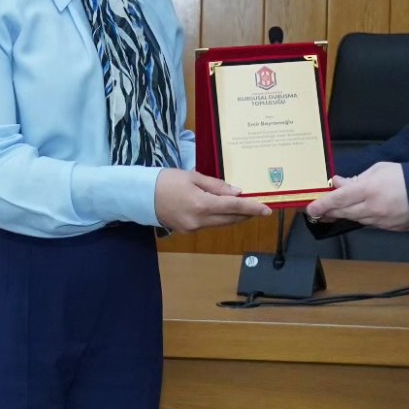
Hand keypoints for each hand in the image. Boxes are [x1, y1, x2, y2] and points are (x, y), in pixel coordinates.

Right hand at [154, 170, 271, 232]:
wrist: (141, 195)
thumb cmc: (167, 180)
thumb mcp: (193, 177)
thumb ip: (217, 186)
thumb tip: (237, 193)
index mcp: (201, 204)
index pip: (233, 208)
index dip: (252, 208)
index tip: (267, 210)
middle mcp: (199, 220)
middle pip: (230, 220)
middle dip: (246, 214)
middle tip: (260, 207)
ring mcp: (193, 228)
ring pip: (221, 224)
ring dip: (234, 217)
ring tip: (246, 208)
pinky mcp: (187, 231)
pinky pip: (210, 225)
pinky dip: (220, 218)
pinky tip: (225, 211)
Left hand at [304, 161, 408, 231]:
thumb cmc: (404, 177)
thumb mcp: (379, 170)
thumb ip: (356, 178)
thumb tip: (338, 182)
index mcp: (369, 189)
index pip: (339, 198)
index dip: (323, 204)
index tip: (310, 208)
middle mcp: (372, 208)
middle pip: (343, 212)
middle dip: (327, 212)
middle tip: (315, 212)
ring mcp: (379, 221)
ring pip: (353, 220)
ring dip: (341, 215)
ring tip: (330, 212)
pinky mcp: (386, 229)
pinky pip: (367, 224)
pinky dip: (358, 218)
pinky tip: (353, 213)